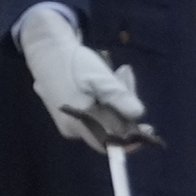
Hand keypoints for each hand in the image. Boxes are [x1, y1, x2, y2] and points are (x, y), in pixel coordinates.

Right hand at [15, 4, 147, 150]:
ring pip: (105, 118)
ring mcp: (71, 121)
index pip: (107, 144)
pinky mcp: (71, 112)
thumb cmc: (73, 64)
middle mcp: (72, 128)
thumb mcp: (100, 77)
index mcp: (78, 122)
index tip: (147, 129)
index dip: (129, 141)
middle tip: (125, 77)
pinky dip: (107, 98)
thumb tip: (138, 114)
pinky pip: (97, 112)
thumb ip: (118, 96)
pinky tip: (107, 78)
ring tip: (118, 72)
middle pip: (110, 128)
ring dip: (117, 98)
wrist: (47, 51)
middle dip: (124, 107)